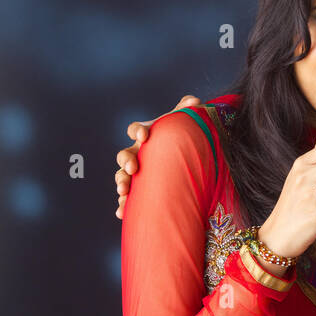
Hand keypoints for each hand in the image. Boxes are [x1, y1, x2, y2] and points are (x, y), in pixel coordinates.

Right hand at [115, 95, 200, 219]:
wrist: (186, 164)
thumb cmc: (183, 141)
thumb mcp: (186, 126)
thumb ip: (187, 112)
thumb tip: (194, 102)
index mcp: (147, 137)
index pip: (136, 130)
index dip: (138, 131)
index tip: (145, 134)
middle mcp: (138, 154)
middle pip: (125, 155)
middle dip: (126, 161)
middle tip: (133, 168)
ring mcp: (136, 174)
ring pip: (122, 177)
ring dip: (121, 183)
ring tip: (123, 191)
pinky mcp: (138, 192)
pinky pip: (127, 199)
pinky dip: (123, 205)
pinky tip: (122, 213)